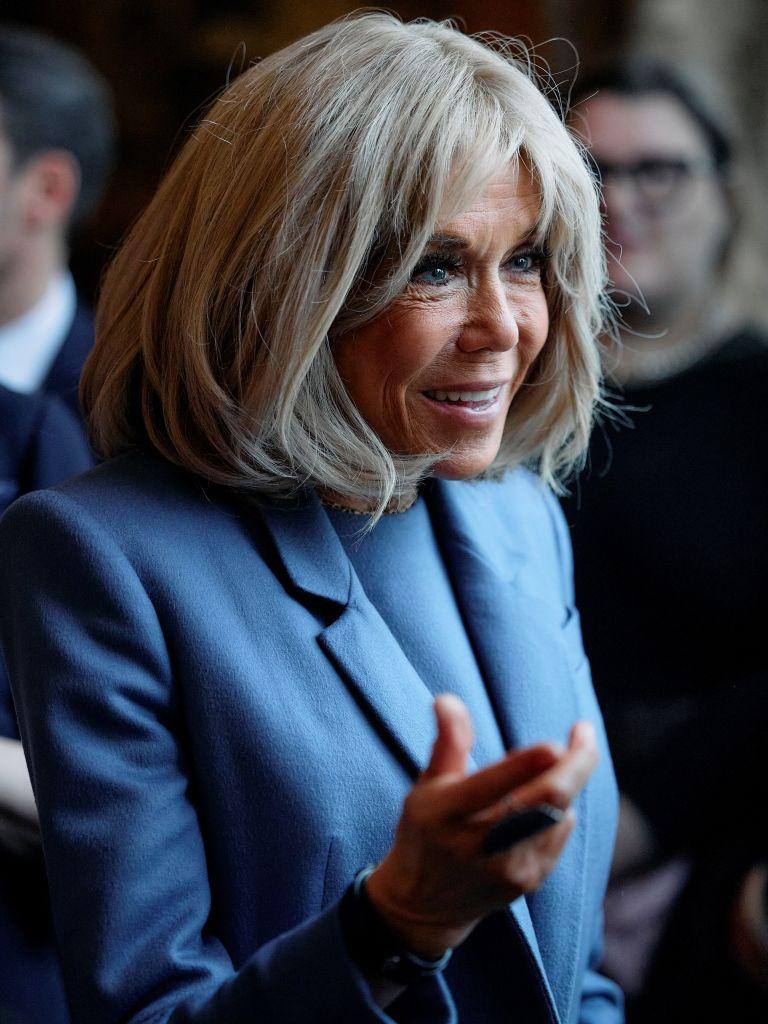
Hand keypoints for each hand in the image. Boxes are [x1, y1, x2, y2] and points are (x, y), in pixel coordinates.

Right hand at [366, 694, 597, 957]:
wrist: (424, 905)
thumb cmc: (426, 831)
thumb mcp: (426, 785)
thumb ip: (447, 742)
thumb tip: (447, 699)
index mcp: (447, 811)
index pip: (494, 783)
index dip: (530, 762)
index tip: (556, 741)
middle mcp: (478, 843)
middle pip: (546, 799)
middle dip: (576, 763)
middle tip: (584, 732)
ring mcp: (508, 867)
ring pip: (558, 814)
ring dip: (566, 783)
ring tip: (556, 765)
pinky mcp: (528, 881)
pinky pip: (559, 833)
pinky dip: (560, 809)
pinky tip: (544, 803)